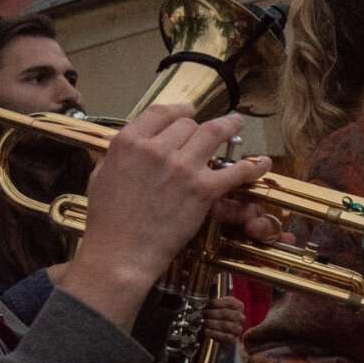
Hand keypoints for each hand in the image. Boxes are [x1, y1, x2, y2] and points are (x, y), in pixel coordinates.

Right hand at [60, 106, 269, 326]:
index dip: (178, 110)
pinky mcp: (203, 190)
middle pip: (187, 124)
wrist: (121, 252)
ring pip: (212, 133)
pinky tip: (262, 163)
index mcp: (129, 141)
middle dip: (197, 128)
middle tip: (205, 134)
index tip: (187, 112)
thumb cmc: (108, 220)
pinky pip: (234, 171)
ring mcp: (182, 167)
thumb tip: (131, 145)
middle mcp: (157, 148)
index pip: (160, 112)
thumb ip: (119, 153)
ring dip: (228, 126)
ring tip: (237, 123)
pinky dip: (252, 166)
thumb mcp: (101, 174)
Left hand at [201, 295, 246, 348]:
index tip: (207, 303)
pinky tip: (206, 331)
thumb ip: (213, 303)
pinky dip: (214, 333)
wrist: (221, 333)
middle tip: (201, 314)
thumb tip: (202, 301)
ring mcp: (238, 329)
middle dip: (212, 313)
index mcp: (238, 306)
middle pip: (226, 313)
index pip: (230, 302)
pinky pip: (225, 336)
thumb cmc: (218, 318)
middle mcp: (240, 317)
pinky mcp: (234, 339)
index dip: (217, 302)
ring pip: (226, 325)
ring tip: (203, 322)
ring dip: (212, 323)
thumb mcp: (217, 307)